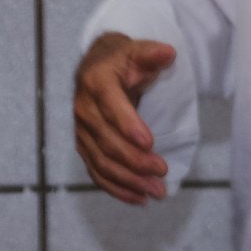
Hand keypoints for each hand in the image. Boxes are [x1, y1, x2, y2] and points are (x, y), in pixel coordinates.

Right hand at [72, 32, 175, 204]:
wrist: (95, 68)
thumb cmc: (123, 60)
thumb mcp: (137, 51)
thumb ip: (151, 54)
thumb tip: (169, 53)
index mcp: (97, 84)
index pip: (111, 107)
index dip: (128, 125)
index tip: (149, 143)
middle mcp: (84, 111)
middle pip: (107, 142)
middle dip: (134, 161)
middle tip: (162, 172)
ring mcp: (82, 132)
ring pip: (102, 162)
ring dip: (128, 180)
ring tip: (156, 192)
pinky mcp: (85, 147)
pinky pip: (97, 172)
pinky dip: (116, 188)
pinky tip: (138, 199)